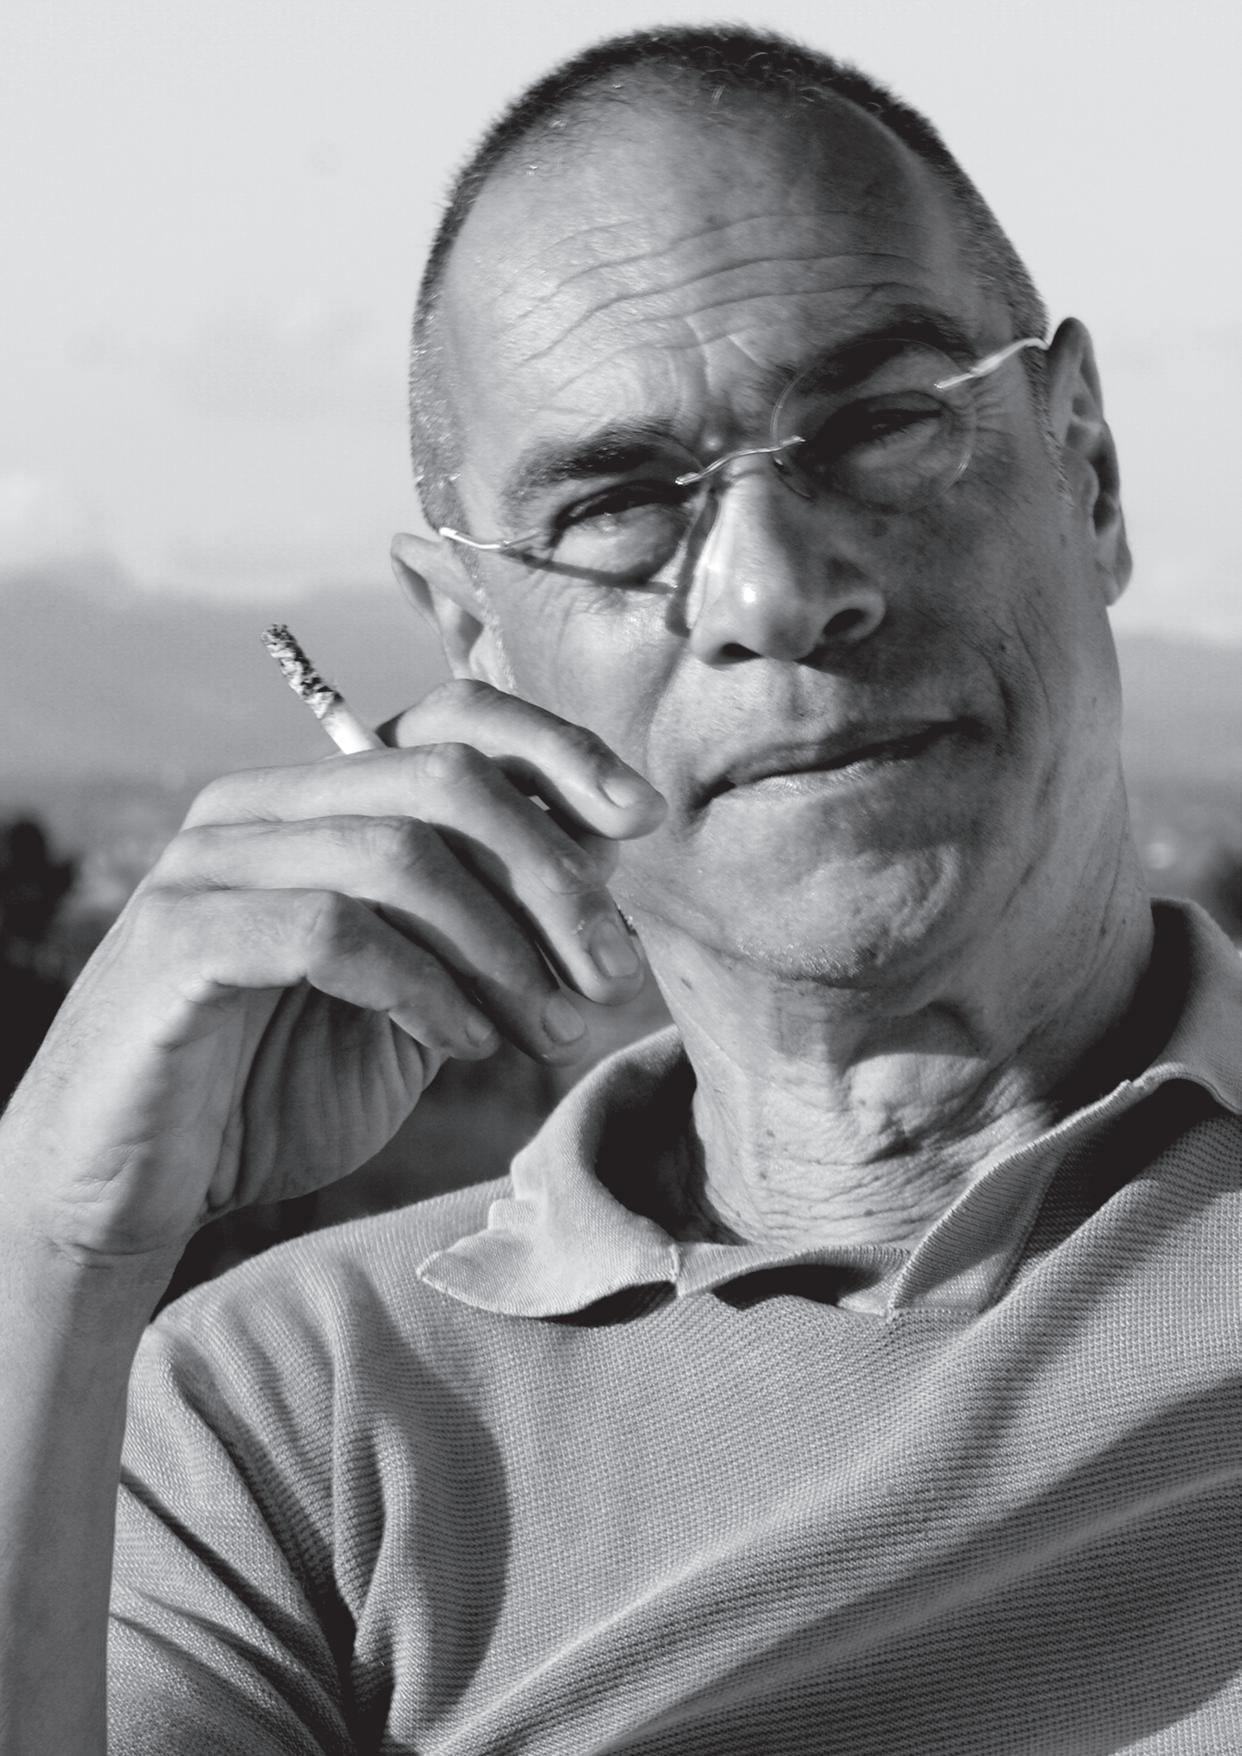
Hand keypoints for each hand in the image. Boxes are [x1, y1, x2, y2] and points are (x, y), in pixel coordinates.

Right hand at [0, 682, 664, 1266]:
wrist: (133, 1192)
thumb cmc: (277, 1091)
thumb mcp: (419, 999)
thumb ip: (489, 925)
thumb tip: (607, 850)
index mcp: (317, 803)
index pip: (450, 717)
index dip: (559, 752)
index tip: (642, 820)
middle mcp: (259, 806)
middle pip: (445, 776)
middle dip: (554, 875)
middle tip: (610, 975)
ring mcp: (210, 862)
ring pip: (398, 849)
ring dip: (502, 948)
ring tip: (542, 1032)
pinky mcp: (180, 936)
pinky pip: (333, 930)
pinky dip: (426, 989)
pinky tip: (462, 1047)